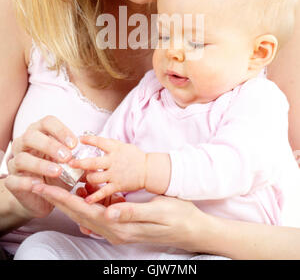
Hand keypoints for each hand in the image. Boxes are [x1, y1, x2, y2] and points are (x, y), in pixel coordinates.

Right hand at [4, 115, 76, 219]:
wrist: (41, 196)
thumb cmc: (57, 173)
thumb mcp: (71, 165)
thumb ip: (81, 160)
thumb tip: (97, 162)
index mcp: (40, 133)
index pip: (47, 122)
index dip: (61, 130)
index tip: (75, 144)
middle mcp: (24, 144)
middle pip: (31, 136)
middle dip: (50, 145)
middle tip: (67, 157)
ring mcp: (15, 163)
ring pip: (22, 158)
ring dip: (41, 164)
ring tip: (58, 171)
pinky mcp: (12, 181)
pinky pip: (13, 180)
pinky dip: (26, 182)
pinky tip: (39, 184)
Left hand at [30, 183, 211, 251]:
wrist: (191, 229)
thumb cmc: (178, 217)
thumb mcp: (158, 211)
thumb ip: (132, 212)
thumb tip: (109, 210)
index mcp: (121, 226)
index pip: (85, 210)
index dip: (63, 198)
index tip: (45, 188)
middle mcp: (115, 230)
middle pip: (79, 213)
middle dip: (57, 199)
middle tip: (38, 185)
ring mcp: (118, 229)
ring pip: (86, 214)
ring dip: (68, 201)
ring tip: (53, 188)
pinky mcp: (123, 224)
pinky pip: (98, 213)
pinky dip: (85, 203)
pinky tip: (81, 194)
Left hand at [69, 135, 146, 202]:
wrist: (148, 170)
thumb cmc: (135, 157)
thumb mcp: (122, 146)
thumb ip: (108, 145)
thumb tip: (92, 140)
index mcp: (115, 149)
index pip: (99, 142)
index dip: (89, 140)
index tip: (79, 139)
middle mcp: (113, 161)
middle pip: (93, 162)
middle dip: (80, 163)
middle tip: (70, 163)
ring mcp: (115, 174)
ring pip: (96, 178)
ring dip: (87, 178)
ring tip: (81, 179)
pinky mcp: (117, 185)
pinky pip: (104, 192)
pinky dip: (94, 197)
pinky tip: (86, 200)